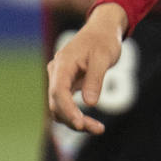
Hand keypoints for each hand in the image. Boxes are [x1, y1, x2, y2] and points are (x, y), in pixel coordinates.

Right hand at [46, 4, 128, 133]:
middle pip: (57, 103)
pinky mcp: (65, 85)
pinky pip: (65, 104)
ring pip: (59, 107)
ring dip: (75, 121)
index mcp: (63, 64)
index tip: (80, 123)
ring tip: (98, 129)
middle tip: (98, 129)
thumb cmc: (103, 41)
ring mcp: (59, 79)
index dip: (68, 109)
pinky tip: (91, 124)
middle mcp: (56, 73)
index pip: (59, 91)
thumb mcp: (103, 57)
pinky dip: (75, 115)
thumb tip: (89, 103)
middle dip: (74, 119)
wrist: (101, 30)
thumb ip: (95, 79)